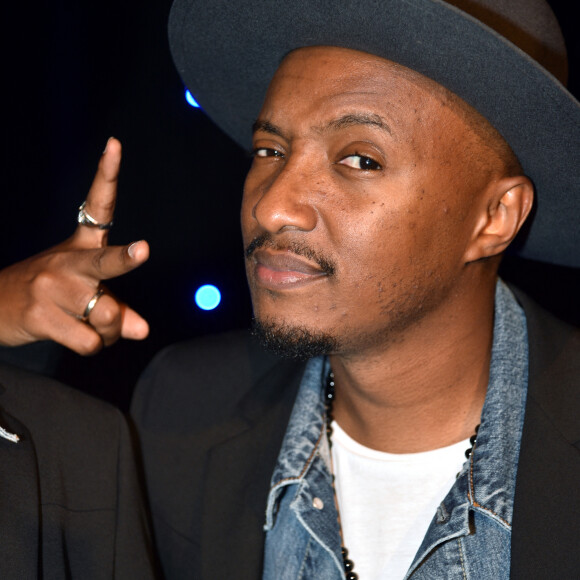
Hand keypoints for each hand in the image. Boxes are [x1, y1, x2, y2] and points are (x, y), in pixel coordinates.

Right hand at [0, 138, 149, 354]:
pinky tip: (76, 338)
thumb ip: (117, 308)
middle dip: (125, 260)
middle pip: (105, 263)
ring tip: (91, 328)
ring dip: (108, 332)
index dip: (107, 175)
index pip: (98, 205)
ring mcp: (52, 288)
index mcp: (80, 246)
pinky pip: (89, 341)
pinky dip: (92, 346)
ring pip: (106, 316)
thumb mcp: (83, 293)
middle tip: (141, 251)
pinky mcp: (41, 315)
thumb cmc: (49, 294)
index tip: (115, 145)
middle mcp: (68, 262)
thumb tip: (141, 330)